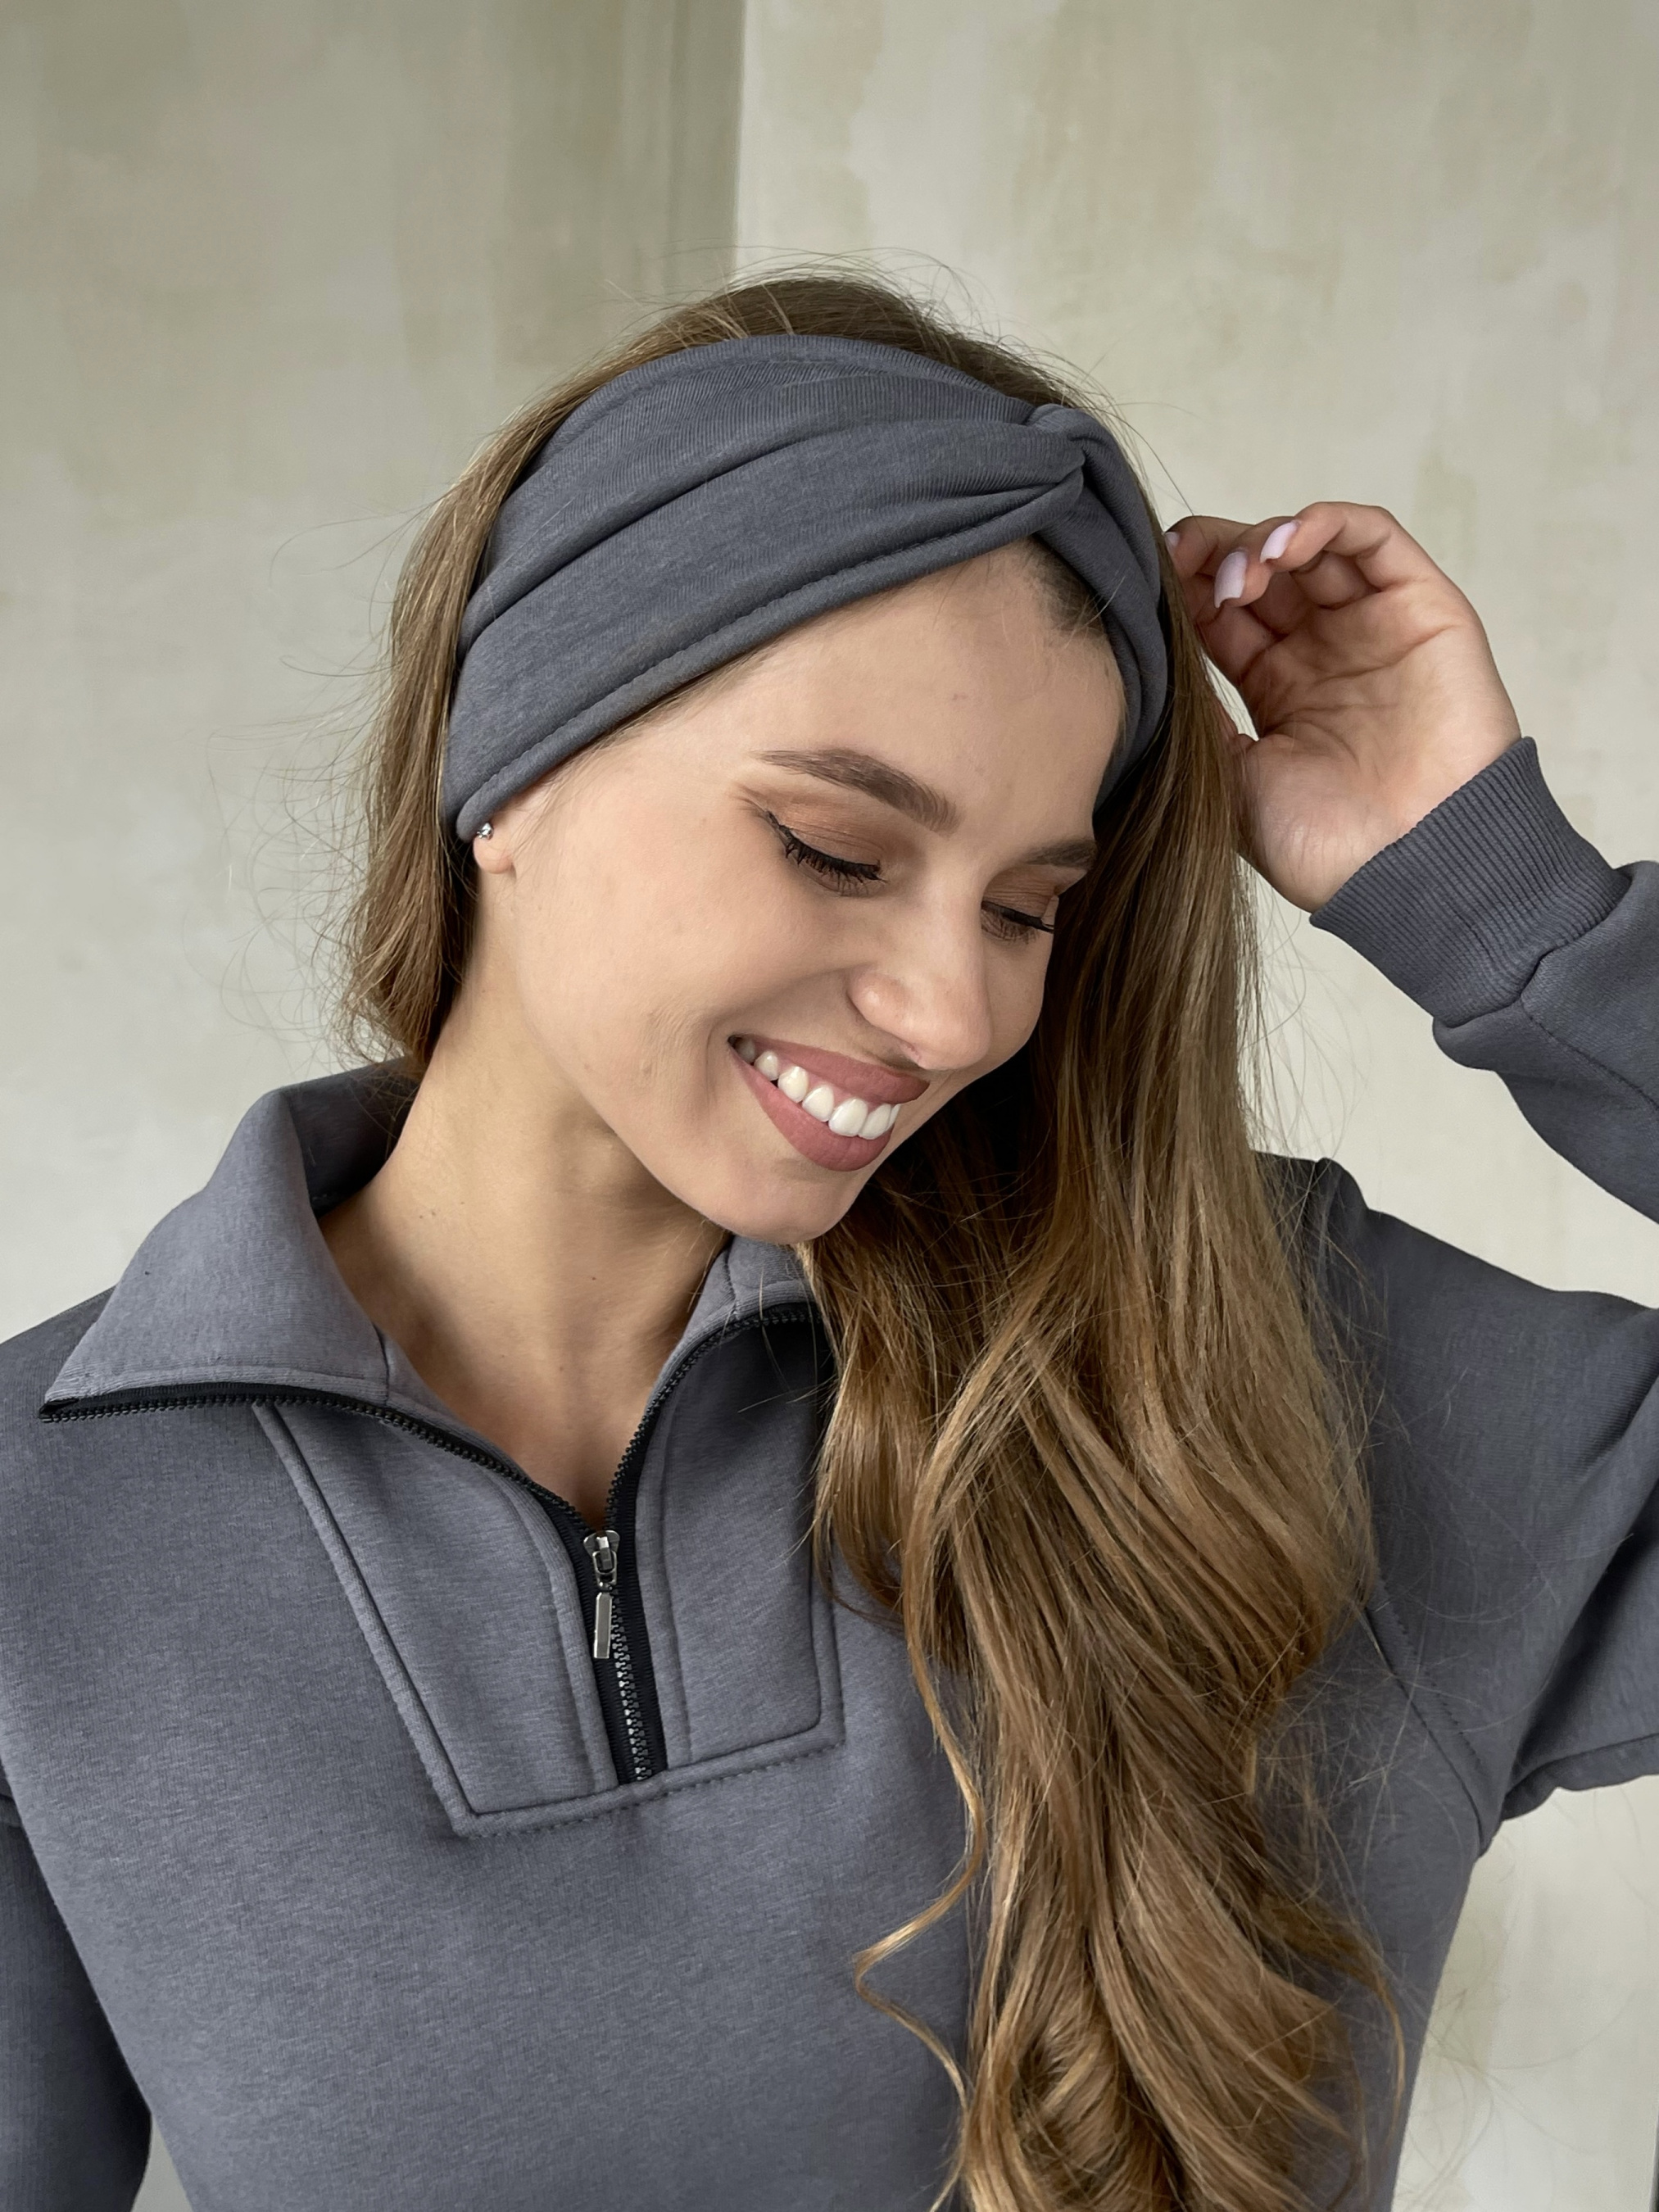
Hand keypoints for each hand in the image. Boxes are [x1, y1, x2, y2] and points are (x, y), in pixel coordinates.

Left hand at [1163, 503, 1520, 910]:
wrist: (1410, 868)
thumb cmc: (1323, 846)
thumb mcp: (1230, 781)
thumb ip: (1198, 718)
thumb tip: (1154, 666)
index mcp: (1279, 689)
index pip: (1225, 614)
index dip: (1186, 588)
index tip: (1151, 582)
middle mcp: (1325, 650)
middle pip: (1263, 572)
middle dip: (1216, 555)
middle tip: (1183, 563)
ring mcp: (1373, 626)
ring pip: (1312, 547)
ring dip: (1263, 541)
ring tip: (1238, 574)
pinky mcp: (1423, 608)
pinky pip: (1374, 539)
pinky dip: (1324, 524)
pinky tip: (1281, 548)